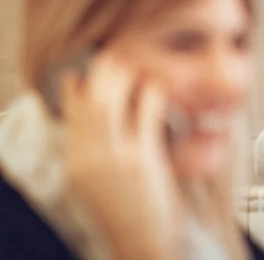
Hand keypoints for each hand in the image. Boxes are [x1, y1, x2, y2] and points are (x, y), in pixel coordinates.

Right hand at [61, 54, 181, 259]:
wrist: (141, 244)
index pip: (70, 114)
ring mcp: (114, 158)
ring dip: (122, 77)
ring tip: (133, 64)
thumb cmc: (126, 212)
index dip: (76, 88)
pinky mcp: (142, 161)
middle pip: (89, 101)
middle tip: (114, 57)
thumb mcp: (97, 184)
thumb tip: (99, 123)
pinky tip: (157, 87)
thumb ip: (94, 153)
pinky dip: (150, 95)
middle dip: (101, 73)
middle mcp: (89, 157)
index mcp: (76, 162)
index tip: (83, 73)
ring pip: (110, 102)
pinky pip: (145, 116)